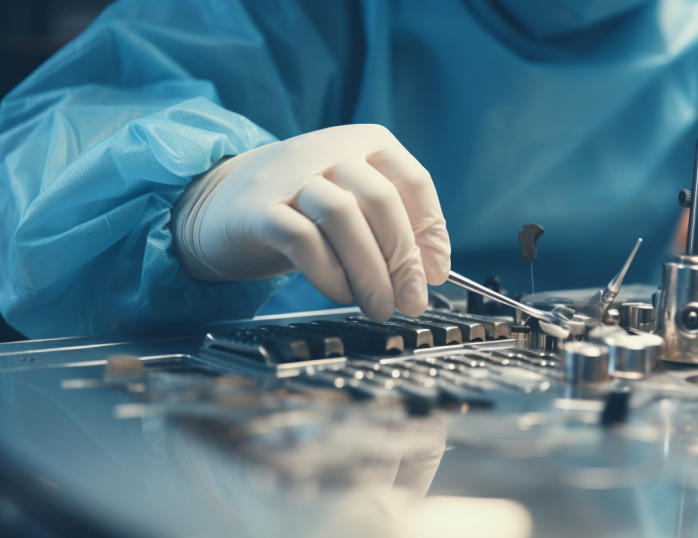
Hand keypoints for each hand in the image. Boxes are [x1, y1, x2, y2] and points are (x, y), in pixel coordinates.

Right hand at [173, 124, 450, 320]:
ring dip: (370, 271)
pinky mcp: (257, 208)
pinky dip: (329, 273)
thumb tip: (431, 270)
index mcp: (363, 142)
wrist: (219, 202)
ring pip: (343, 217)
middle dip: (404, 260)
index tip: (437, 273)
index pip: (412, 181)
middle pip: (381, 201)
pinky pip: (302, 240)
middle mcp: (328, 149)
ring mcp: (289, 175)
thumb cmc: (301, 210)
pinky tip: (340, 294)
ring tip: (378, 307)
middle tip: (412, 302)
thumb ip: (390, 225)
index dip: (430, 231)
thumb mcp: (352, 203)